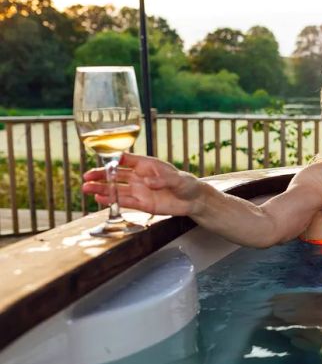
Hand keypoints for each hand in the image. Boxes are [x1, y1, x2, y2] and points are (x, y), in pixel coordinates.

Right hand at [82, 153, 203, 216]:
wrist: (193, 201)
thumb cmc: (187, 184)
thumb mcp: (178, 179)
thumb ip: (164, 180)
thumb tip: (148, 182)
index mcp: (147, 165)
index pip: (126, 159)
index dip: (113, 160)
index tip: (102, 161)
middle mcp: (139, 177)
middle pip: (116, 175)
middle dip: (101, 175)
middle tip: (87, 177)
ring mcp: (139, 191)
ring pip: (116, 189)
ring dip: (101, 189)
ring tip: (86, 188)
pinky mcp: (141, 204)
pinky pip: (124, 202)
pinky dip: (112, 201)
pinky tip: (99, 199)